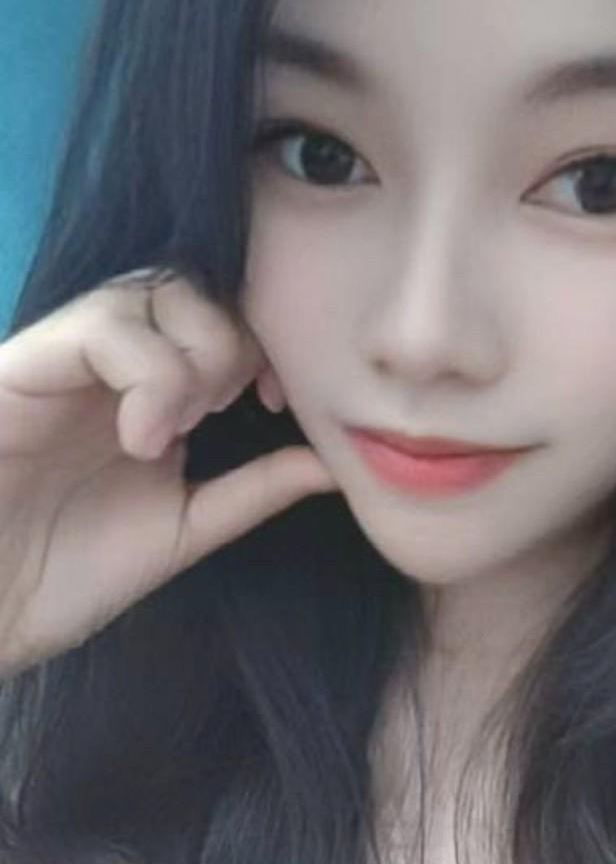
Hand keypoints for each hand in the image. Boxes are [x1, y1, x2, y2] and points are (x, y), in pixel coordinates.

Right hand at [0, 268, 337, 678]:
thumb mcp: (182, 529)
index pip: (218, 319)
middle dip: (233, 341)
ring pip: (149, 291)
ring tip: (181, 429)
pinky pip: (99, 324)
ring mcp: (62, 362)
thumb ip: (254, 490)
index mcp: (146, 395)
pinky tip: (142, 437)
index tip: (277, 406)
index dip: (264, 345)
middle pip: (192, 287)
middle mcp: (104, 367)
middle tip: (228, 411)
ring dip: (193, 355)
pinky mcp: (22, 368)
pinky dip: (146, 373)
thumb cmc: (60, 576)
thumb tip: (336, 462)